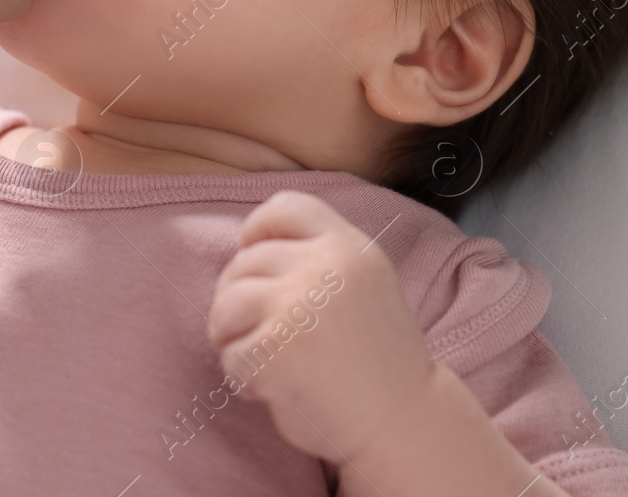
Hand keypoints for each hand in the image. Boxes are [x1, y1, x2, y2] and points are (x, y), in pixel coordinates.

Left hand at [208, 191, 436, 459]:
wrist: (402, 422)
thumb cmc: (374, 358)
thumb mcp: (363, 283)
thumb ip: (318, 256)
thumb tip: (246, 245)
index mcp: (348, 246)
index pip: (284, 206)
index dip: (258, 232)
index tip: (258, 266)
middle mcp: (324, 267)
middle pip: (243, 263)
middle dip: (241, 302)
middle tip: (269, 337)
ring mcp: (298, 307)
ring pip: (225, 306)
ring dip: (234, 339)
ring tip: (269, 362)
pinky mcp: (275, 351)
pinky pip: (230, 356)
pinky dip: (243, 379)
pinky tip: (277, 389)